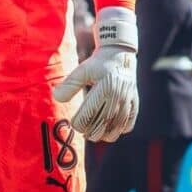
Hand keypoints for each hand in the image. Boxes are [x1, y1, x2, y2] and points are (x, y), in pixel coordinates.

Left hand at [51, 6, 138, 141]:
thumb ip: (69, 85)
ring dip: (109, 133)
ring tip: (99, 136)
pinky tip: (115, 130)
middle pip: (105, 123)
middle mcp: (118, 95)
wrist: (119, 54)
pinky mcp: (135, 100)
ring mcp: (128, 99)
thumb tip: (57, 98)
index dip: (81, 123)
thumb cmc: (97, 64)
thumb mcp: (81, 71)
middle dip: (94, 132)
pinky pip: (131, 119)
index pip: (90, 114)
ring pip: (119, 124)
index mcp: (104, 89)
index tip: (75, 125)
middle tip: (86, 135)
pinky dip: (124, 128)